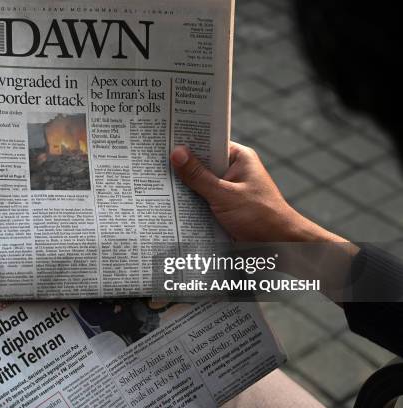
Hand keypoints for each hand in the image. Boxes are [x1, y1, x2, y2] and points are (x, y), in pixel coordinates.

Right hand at [170, 142, 343, 241]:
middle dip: (182, 166)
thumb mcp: (225, 195)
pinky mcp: (224, 207)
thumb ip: (199, 176)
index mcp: (239, 158)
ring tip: (158, 182)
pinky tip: (172, 203)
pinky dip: (191, 203)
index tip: (165, 139)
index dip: (188, 141)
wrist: (282, 246)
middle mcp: (234, 170)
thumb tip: (177, 153)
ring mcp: (229, 190)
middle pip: (202, 164)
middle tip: (155, 162)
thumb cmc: (262, 217)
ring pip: (200, 184)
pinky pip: (203, 200)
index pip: (209, 142)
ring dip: (185, 187)